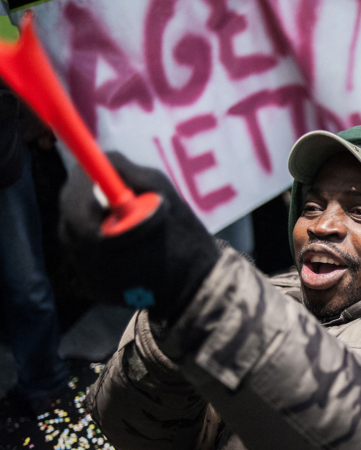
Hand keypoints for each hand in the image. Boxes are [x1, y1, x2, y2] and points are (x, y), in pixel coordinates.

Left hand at [59, 152, 219, 323]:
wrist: (198, 292)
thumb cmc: (184, 240)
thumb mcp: (163, 194)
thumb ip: (131, 173)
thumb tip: (107, 158)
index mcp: (94, 234)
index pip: (74, 196)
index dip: (86, 178)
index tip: (102, 169)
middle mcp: (83, 258)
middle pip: (73, 216)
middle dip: (92, 199)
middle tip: (119, 190)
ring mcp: (89, 277)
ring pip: (82, 235)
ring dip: (101, 221)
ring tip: (134, 221)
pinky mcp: (98, 290)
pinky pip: (93, 256)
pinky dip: (108, 244)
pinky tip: (135, 247)